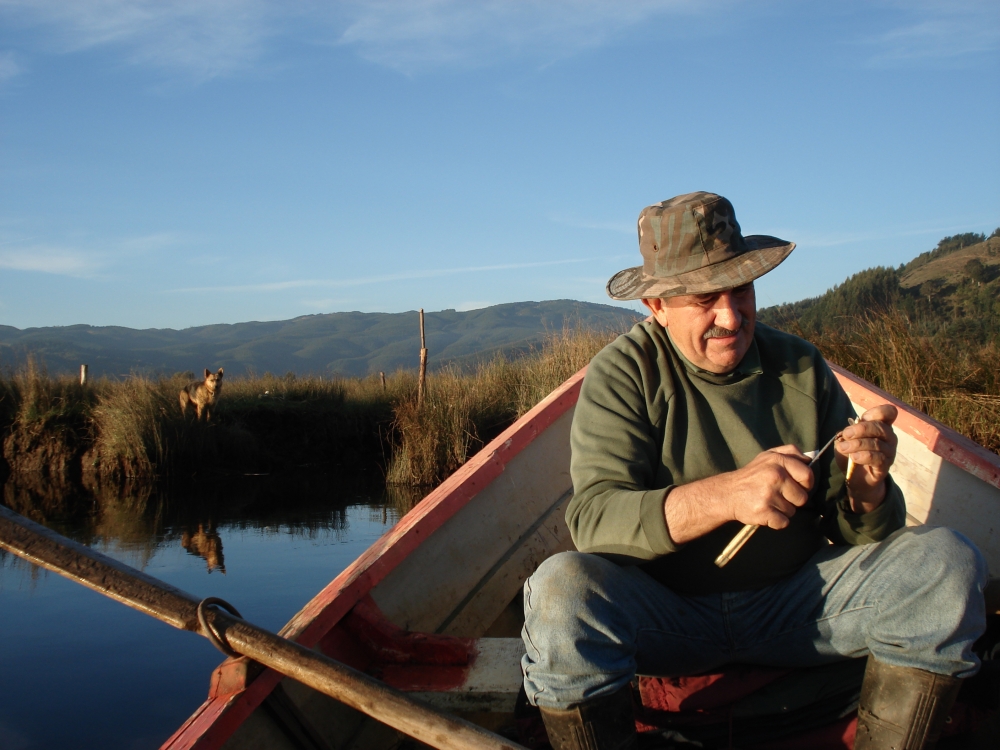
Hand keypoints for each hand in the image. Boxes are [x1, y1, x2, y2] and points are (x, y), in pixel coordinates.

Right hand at [664, 445, 814, 543]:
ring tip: (768, 502)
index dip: (805, 484)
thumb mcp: (768, 456)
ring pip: (792, 511)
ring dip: (782, 510)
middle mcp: (774, 475)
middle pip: (803, 497)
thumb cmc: (752, 475)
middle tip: (779, 496)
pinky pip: (783, 522)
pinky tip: (765, 512)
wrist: (726, 493)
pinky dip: (776, 521)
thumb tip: (810, 458)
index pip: (808, 475)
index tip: (795, 485)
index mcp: (777, 460)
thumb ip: (789, 452)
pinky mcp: (764, 511)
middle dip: (794, 500)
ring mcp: (769, 494)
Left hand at [835, 404, 897, 511]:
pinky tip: (853, 457)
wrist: (856, 478)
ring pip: (876, 443)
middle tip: (845, 434)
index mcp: (881, 426)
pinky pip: (877, 458)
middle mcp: (889, 437)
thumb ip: (849, 432)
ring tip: (843, 448)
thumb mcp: (847, 440)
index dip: (876, 412)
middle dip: (860, 429)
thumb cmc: (852, 453)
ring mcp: (890, 452)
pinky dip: (863, 456)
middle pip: (880, 427)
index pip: (889, 412)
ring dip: (856, 444)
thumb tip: (848, 432)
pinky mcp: (886, 466)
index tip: (862, 418)